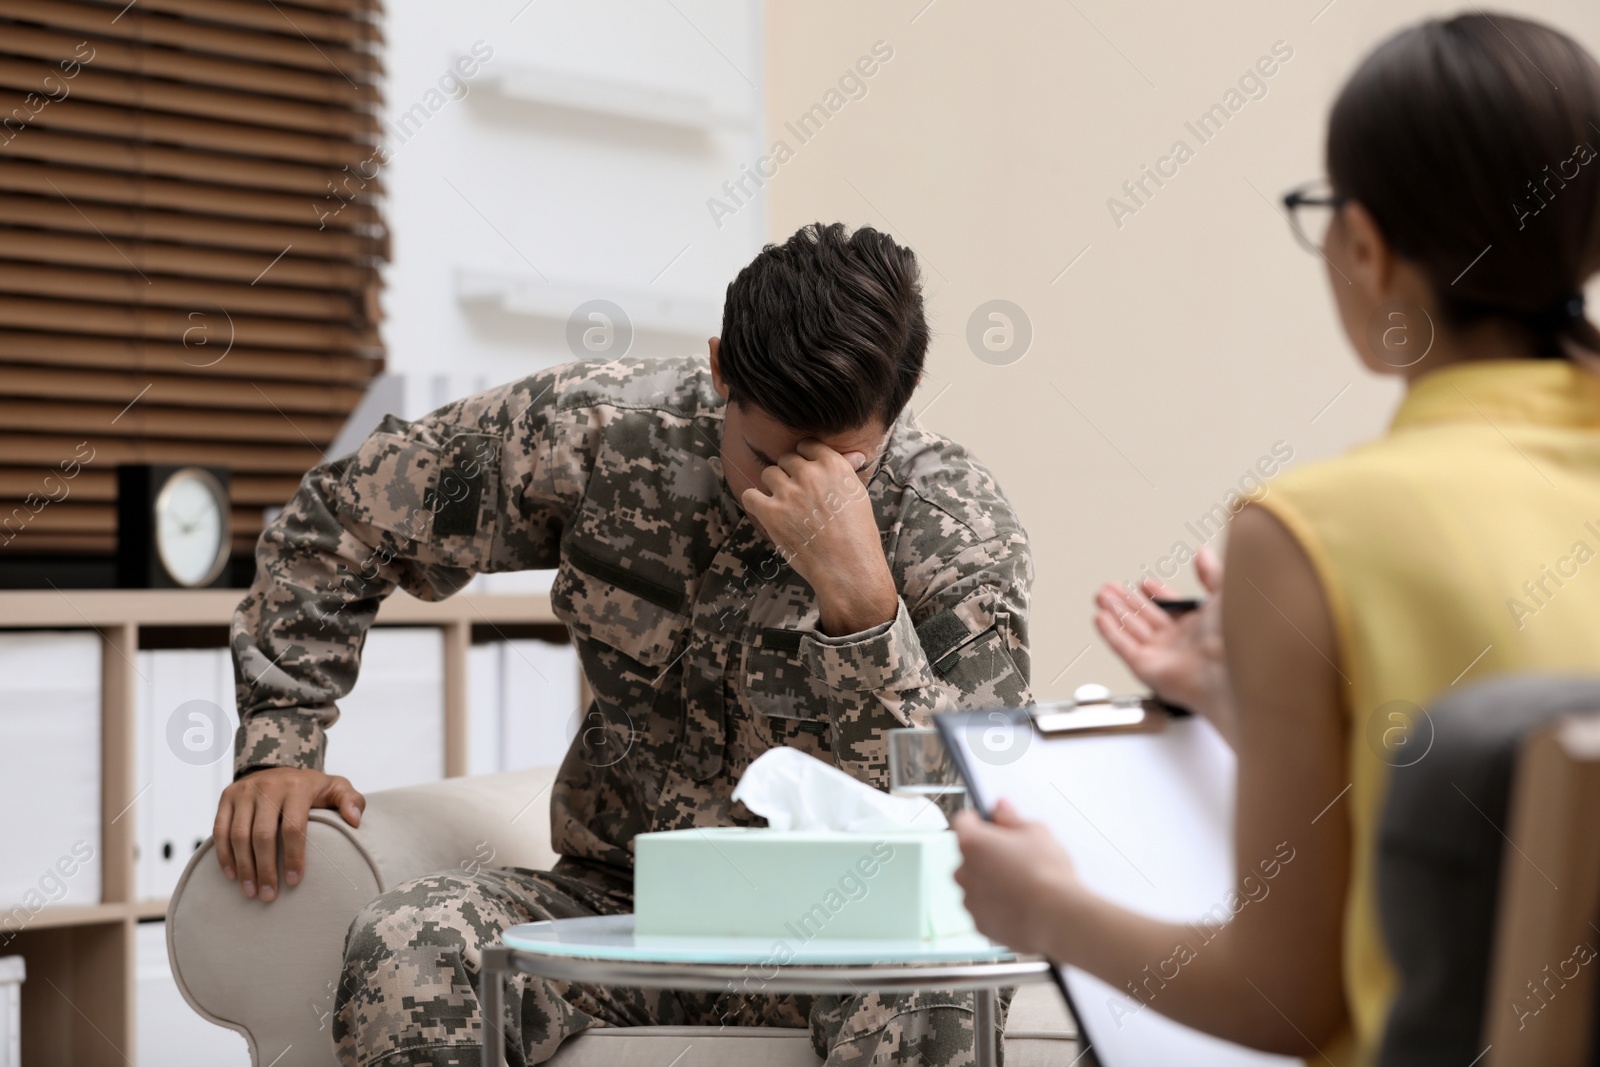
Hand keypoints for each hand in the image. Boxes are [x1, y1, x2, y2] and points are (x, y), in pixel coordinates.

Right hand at [213, 767, 364, 902]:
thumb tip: (355, 821)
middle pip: (262, 835)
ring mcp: (245, 790)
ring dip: (244, 867)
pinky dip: (224, 855)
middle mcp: (268, 786)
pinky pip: (220, 830)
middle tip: (269, 896)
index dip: (294, 856)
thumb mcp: (336, 788)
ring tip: (251, 892)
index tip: (295, 882)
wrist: (279, 768)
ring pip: (238, 835)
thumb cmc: (312, 788)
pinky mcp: (227, 796)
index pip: (293, 827)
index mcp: (297, 786)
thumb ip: (351, 801)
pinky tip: (232, 876)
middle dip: (266, 869)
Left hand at [739, 440, 896, 635]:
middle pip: (786, 459)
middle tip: (797, 495)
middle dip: (789, 474)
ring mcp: (789, 493)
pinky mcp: (771, 513)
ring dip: (773, 487)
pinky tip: (765, 511)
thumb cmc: (857, 535)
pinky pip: (750, 495)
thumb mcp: (858, 495)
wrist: (848, 568)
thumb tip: (855, 454)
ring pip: (768, 474)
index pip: (808, 445)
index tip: (805, 472)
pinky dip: (755, 502)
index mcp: (833, 466)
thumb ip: (846, 472)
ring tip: (784, 506)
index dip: (805, 458)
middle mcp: (809, 474)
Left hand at [953, 800, 1081, 956]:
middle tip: (1016, 856)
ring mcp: (970, 900)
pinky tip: (1020, 904)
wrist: (1057, 917)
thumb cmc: (1047, 873)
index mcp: (972, 843)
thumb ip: (1011, 817)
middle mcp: (963, 871)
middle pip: (968, 855)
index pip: (963, 821)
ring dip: (990, 880)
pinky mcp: (980, 924)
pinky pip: (983, 908)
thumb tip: (1000, 807)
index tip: (993, 823)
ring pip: (975, 883)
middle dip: (987, 853)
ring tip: (1022, 884)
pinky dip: (995, 905)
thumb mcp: (1036, 831)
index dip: (979, 820)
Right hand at [1092, 545, 1236, 743]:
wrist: (1231, 669)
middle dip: (1127, 601)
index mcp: (1200, 625)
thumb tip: (1202, 554)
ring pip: (1131, 630)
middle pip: (1146, 618)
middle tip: (1110, 588)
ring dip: (1115, 613)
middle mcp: (1180, 642)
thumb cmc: (1238, 637)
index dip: (1158, 594)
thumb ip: (1212, 573)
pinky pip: (1123, 648)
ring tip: (1101, 597)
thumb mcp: (1228, 593)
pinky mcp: (1147, 668)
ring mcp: (1162, 655)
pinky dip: (1110, 633)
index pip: (1172, 608)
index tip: (1145, 583)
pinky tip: (1100, 618)